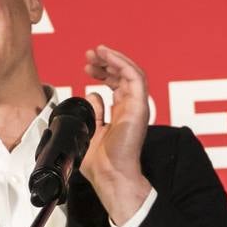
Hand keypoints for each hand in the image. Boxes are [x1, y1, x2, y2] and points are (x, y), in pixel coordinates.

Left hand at [81, 45, 154, 223]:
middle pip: (124, 74)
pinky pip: (135, 78)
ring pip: (132, 72)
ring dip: (114, 58)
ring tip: (96, 52)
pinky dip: (122, 64)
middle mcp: (131, 107)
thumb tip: (93, 96)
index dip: (103, 70)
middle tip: (90, 55)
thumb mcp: (92, 129)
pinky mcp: (139, 107)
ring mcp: (137, 106)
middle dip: (106, 61)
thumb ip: (95, 112)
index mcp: (122, 112)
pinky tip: (108, 57)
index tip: (87, 66)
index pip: (117, 83)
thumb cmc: (101, 162)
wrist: (109, 175)